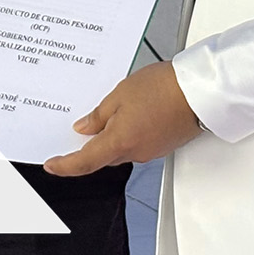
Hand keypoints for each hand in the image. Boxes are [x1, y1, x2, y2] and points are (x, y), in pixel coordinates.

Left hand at [43, 61, 201, 175]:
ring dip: (115, 134)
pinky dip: (132, 132)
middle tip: (84, 123)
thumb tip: (85, 128)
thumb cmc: (164, 88)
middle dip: (93, 143)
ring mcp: (152, 151)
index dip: (65, 166)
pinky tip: (136, 112)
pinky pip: (139, 143)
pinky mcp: (164, 145)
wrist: (200, 90)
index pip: (84, 163)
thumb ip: (99, 115)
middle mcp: (135, 153)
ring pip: (122, 148)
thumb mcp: (120, 94)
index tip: (52, 166)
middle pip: (104, 156)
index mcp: (119, 142)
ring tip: (118, 107)